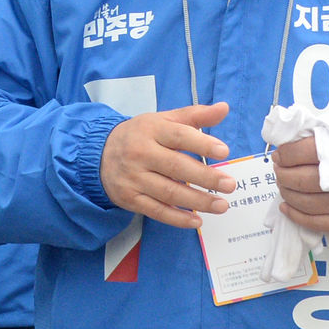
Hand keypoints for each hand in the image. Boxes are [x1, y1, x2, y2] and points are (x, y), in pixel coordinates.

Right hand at [100, 102, 236, 228]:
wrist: (99, 153)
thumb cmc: (141, 135)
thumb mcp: (164, 120)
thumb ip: (195, 115)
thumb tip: (224, 108)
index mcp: (152, 129)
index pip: (179, 136)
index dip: (202, 143)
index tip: (224, 151)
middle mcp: (141, 153)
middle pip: (176, 167)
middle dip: (205, 177)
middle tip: (230, 185)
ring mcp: (134, 178)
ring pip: (168, 192)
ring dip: (197, 201)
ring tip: (221, 205)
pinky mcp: (129, 198)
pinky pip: (156, 211)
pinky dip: (177, 218)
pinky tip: (197, 221)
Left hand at [272, 137, 328, 234]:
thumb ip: (326, 140)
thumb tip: (290, 144)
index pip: (308, 152)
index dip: (287, 153)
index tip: (280, 154)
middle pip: (303, 180)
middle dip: (283, 174)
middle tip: (278, 168)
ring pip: (306, 203)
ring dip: (287, 193)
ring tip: (282, 184)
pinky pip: (316, 223)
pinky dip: (295, 215)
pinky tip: (286, 205)